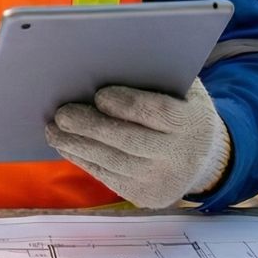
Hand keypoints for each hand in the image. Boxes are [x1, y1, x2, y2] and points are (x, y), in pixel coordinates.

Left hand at [46, 78, 231, 208]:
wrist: (203, 159)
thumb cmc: (181, 110)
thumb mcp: (182, 89)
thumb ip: (155, 75)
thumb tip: (108, 59)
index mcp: (191, 121)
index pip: (157, 113)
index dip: (128, 104)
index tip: (99, 95)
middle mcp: (179, 156)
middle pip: (128, 141)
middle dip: (91, 128)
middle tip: (61, 115)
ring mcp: (162, 181)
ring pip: (112, 163)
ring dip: (77, 146)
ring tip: (53, 131)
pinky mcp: (145, 197)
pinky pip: (108, 177)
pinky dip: (84, 160)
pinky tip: (67, 146)